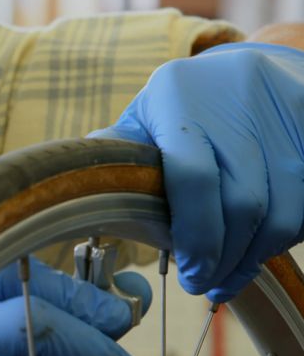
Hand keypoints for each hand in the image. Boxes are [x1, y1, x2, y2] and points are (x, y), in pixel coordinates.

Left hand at [89, 43, 303, 301]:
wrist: (247, 69)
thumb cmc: (181, 110)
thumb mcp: (143, 121)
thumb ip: (115, 157)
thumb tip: (72, 190)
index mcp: (177, 96)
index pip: (192, 177)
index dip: (194, 237)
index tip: (190, 275)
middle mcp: (237, 96)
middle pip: (245, 202)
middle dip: (225, 257)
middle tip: (207, 286)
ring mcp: (286, 109)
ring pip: (288, 209)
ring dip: (259, 255)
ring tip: (232, 275)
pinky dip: (289, 235)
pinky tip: (262, 248)